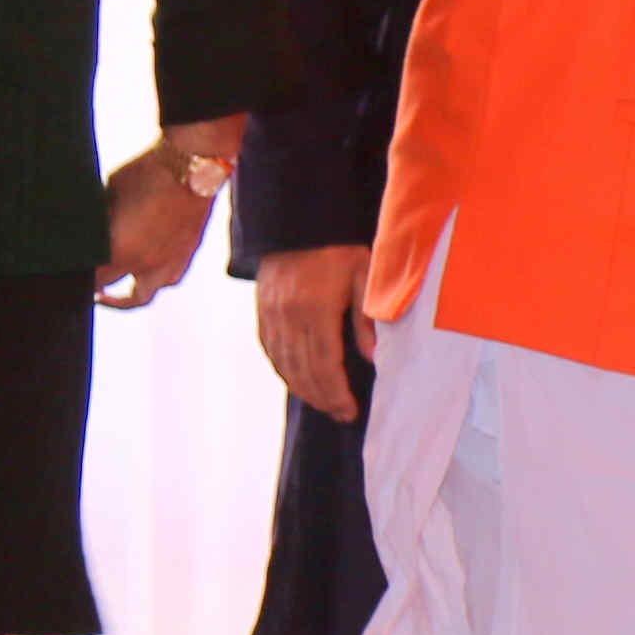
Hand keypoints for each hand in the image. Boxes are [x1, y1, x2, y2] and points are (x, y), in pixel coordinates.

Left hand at [98, 116, 240, 309]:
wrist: (193, 165)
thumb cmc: (146, 173)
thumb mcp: (110, 192)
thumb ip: (101, 217)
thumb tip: (91, 226)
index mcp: (120, 251)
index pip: (92, 279)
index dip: (79, 276)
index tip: (70, 271)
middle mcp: (145, 265)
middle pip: (113, 291)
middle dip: (98, 288)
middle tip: (87, 285)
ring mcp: (169, 263)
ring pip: (143, 296)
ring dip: (126, 297)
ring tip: (115, 293)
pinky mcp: (187, 254)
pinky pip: (167, 280)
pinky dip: (154, 280)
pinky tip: (147, 270)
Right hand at [255, 244, 374, 419]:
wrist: (297, 220)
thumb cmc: (337, 246)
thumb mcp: (363, 274)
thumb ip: (366, 318)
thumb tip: (372, 357)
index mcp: (316, 308)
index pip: (325, 363)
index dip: (337, 392)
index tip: (350, 409)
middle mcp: (289, 316)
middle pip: (304, 371)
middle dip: (323, 398)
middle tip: (341, 414)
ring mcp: (272, 315)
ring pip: (285, 365)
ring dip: (304, 390)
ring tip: (324, 405)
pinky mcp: (262, 312)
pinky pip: (271, 351)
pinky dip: (285, 372)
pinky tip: (299, 382)